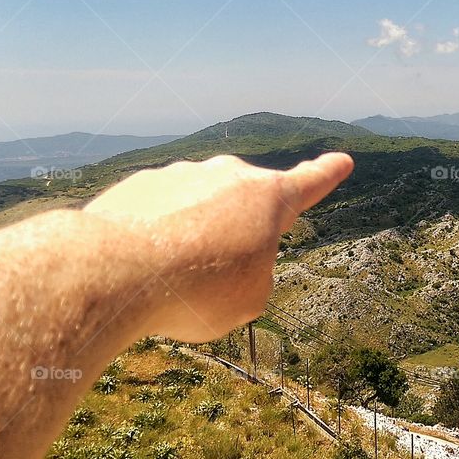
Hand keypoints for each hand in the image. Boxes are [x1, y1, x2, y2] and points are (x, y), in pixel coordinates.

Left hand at [83, 153, 352, 341]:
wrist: (116, 271)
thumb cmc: (198, 288)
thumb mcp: (249, 299)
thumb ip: (250, 273)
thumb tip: (219, 257)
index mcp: (268, 197)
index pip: (309, 182)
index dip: (327, 174)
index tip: (342, 160)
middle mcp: (226, 175)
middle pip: (242, 204)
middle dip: (235, 234)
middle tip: (216, 276)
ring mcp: (178, 175)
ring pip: (194, 213)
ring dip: (189, 243)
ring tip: (170, 282)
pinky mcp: (135, 187)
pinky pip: (154, 219)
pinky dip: (151, 243)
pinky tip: (136, 271)